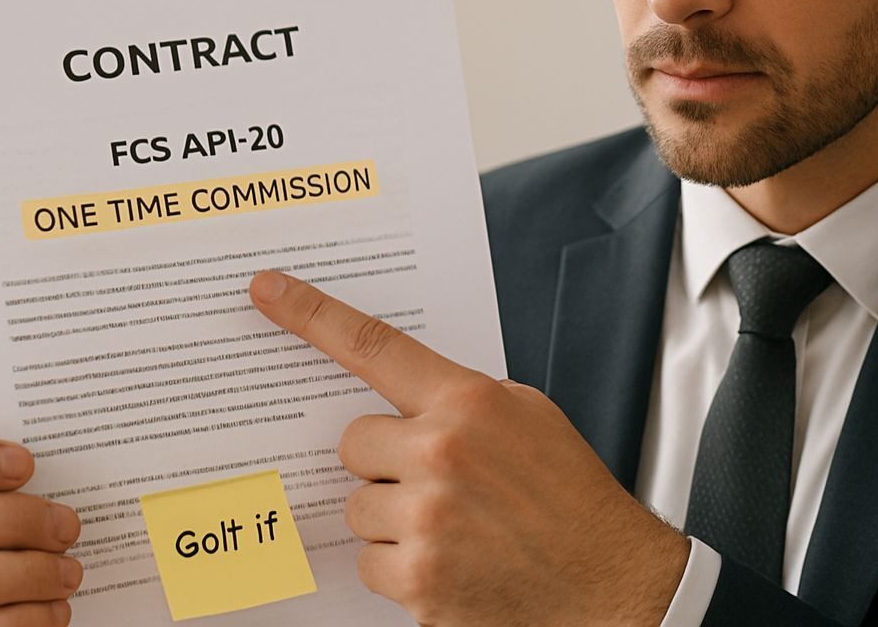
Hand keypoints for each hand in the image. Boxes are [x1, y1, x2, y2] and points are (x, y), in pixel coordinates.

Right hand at [0, 433, 82, 625]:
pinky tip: (57, 610)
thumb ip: (8, 499)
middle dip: (12, 516)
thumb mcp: (2, 531)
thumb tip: (56, 472)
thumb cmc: (14, 574)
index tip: (26, 462)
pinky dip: (31, 616)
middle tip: (67, 526)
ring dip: (27, 571)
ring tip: (70, 573)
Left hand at [249, 270, 688, 626]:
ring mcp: (425, 520)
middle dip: (383, 463)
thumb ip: (460, 401)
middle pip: (354, 443)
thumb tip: (400, 397)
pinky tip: (450, 566)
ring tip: (453, 530)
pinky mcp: (417, 581)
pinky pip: (368, 563)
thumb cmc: (570, 500)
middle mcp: (441, 454)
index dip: (312, 314)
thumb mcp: (530, 419)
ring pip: (357, 507)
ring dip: (391, 520)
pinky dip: (400, 569)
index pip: (374, 346)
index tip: (267, 290)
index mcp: (469, 403)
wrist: (610, 588)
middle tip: (433, 482)